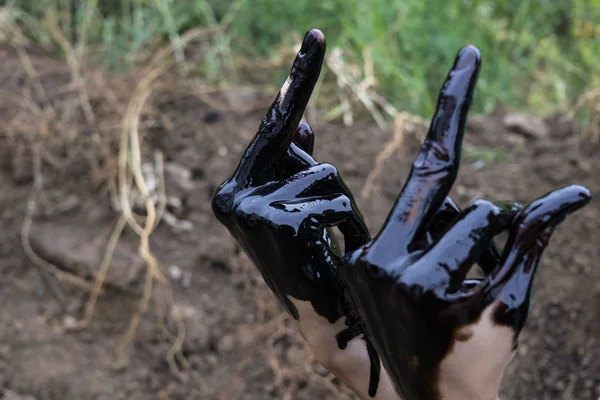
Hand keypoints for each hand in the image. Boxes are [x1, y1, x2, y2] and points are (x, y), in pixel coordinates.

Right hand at [212, 29, 393, 398]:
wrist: (322, 319)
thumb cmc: (313, 260)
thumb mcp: (301, 208)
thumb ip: (295, 164)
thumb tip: (301, 122)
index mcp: (235, 189)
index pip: (274, 123)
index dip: (299, 77)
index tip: (320, 33)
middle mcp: (230, 196)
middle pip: (299, 148)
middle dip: (318, 175)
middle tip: (324, 213)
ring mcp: (250, 211)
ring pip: (325, 174)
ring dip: (338, 205)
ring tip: (327, 245)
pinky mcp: (279, 225)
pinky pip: (334, 199)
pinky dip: (344, 223)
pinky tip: (332, 254)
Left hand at [339, 45, 591, 399]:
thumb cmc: (481, 356)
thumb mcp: (514, 301)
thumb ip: (534, 243)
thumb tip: (576, 191)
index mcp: (424, 279)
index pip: (471, 201)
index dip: (462, 113)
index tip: (467, 57)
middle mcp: (381, 265)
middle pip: (432, 182)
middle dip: (450, 121)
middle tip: (469, 59)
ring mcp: (362, 265)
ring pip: (428, 206)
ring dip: (461, 223)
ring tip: (463, 278)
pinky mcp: (354, 264)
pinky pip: (406, 221)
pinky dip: (439, 229)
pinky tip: (444, 271)